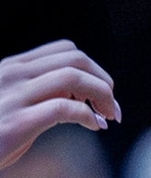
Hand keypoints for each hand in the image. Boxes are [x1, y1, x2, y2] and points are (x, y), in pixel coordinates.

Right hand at [0, 40, 119, 168]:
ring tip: (108, 115)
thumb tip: (84, 102)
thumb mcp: (12, 105)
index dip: (92, 69)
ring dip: (102, 95)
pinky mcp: (17, 122)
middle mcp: (12, 75)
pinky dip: (89, 116)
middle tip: (112, 105)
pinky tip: (94, 126)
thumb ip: (42, 96)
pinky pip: (67, 109)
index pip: (66, 50)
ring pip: (74, 77)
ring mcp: (13, 97)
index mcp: (12, 68)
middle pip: (76, 59)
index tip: (101, 91)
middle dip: (103, 80)